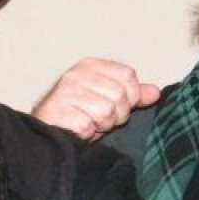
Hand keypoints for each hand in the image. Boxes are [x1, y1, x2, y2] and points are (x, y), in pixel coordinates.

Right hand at [32, 58, 159, 140]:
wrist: (43, 132)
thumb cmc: (77, 115)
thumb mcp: (108, 100)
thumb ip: (132, 94)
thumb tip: (155, 93)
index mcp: (90, 65)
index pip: (128, 75)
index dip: (130, 96)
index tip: (117, 106)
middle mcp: (77, 74)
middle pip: (120, 95)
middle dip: (116, 115)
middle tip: (100, 119)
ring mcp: (66, 92)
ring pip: (107, 111)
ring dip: (101, 125)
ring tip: (89, 123)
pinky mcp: (59, 111)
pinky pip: (89, 125)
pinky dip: (87, 134)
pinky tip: (77, 130)